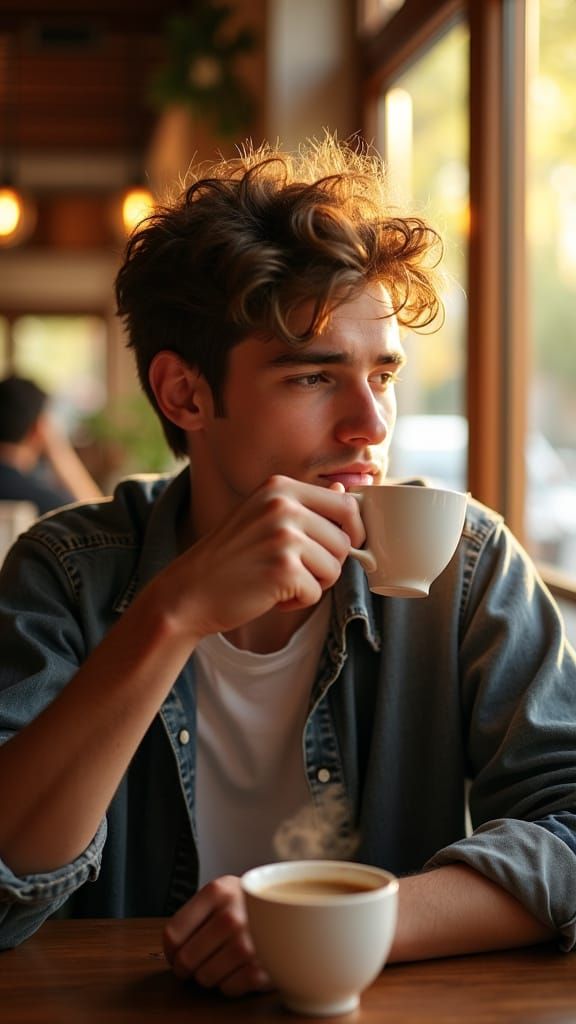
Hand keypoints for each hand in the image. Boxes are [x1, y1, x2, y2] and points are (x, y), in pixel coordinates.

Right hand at [161, 475, 364, 642]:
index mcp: (280, 487)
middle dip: (327, 564)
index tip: (338, 548)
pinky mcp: (284, 568)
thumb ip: (305, 506)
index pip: (347, 504)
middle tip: (294, 571)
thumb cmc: (230, 558)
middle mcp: (284, 505)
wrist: (189, 591)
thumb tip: (346, 492)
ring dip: (313, 584)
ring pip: (335, 568)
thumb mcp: (264, 518)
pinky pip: (317, 593)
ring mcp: (284, 535)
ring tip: (279, 581)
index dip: (352, 531)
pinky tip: (270, 595)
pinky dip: (298, 602)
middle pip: (344, 540)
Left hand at [163, 875, 271, 995]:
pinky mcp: (264, 967)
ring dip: (209, 976)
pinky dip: (230, 985)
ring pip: (204, 977)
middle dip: (188, 966)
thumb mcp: (222, 893)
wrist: (294, 908)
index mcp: (217, 891)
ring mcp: (250, 942)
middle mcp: (232, 915)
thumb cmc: (249, 905)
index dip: (171, 950)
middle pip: (185, 960)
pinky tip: (239, 969)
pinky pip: (228, 989)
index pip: (172, 935)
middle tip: (199, 961)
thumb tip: (171, 952)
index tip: (178, 952)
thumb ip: (194, 914)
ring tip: (222, 962)